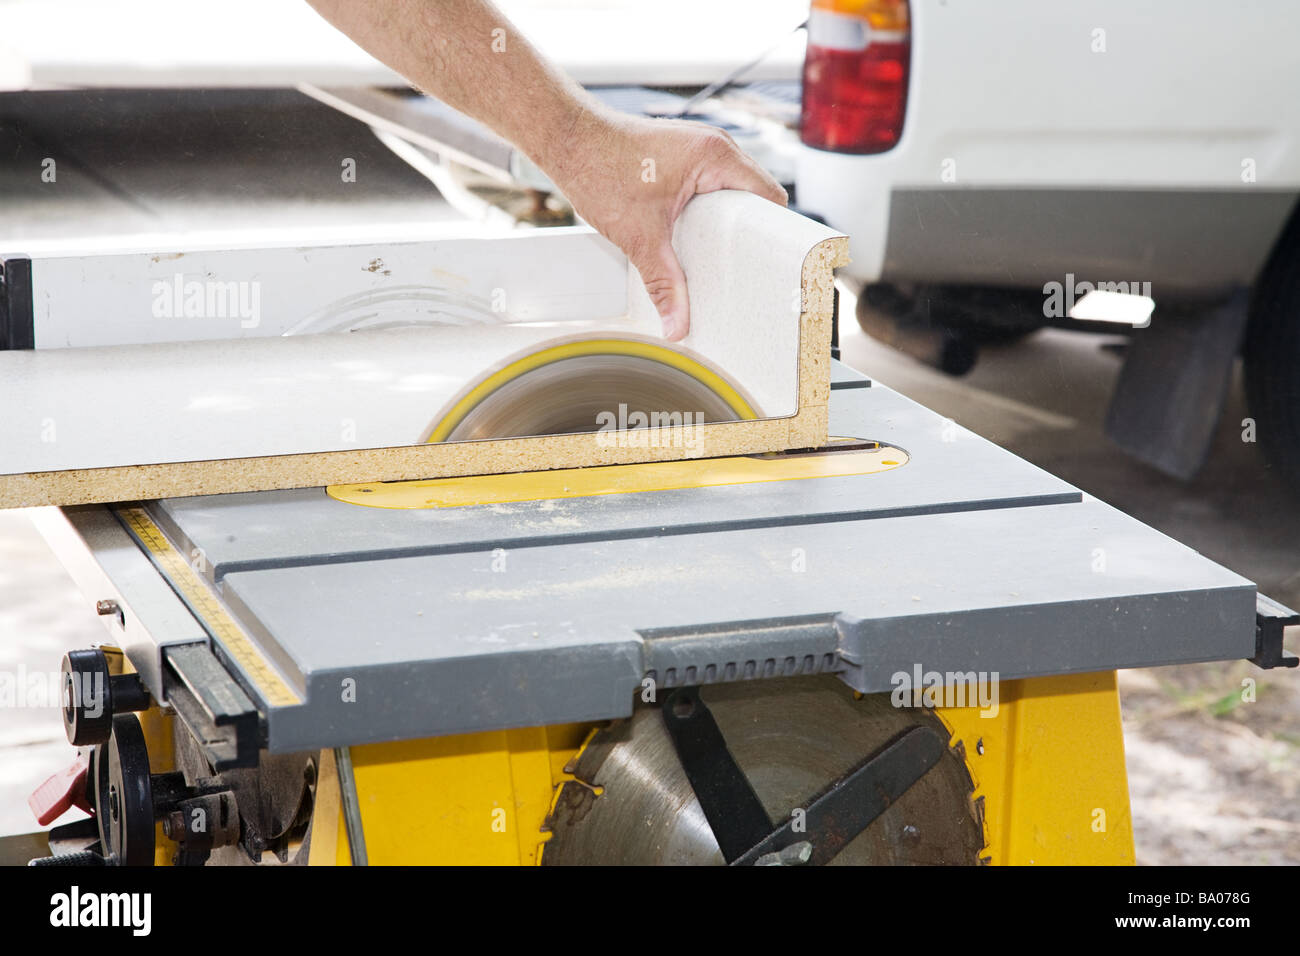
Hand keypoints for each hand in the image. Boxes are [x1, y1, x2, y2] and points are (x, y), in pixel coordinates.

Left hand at [548, 109, 787, 340]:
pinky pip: (710, 189)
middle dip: (744, 236)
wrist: (565, 137)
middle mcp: (714, 146)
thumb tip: (678, 326)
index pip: (769, 199)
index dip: (769, 234)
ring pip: (730, 195)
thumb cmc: (598, 167)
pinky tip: (693, 240)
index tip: (762, 266)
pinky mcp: (682, 157)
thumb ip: (664, 284)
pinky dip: (705, 214)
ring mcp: (699, 149)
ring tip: (715, 260)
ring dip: (723, 225)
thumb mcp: (638, 237)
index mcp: (716, 155)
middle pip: (753, 199)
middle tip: (736, 273)